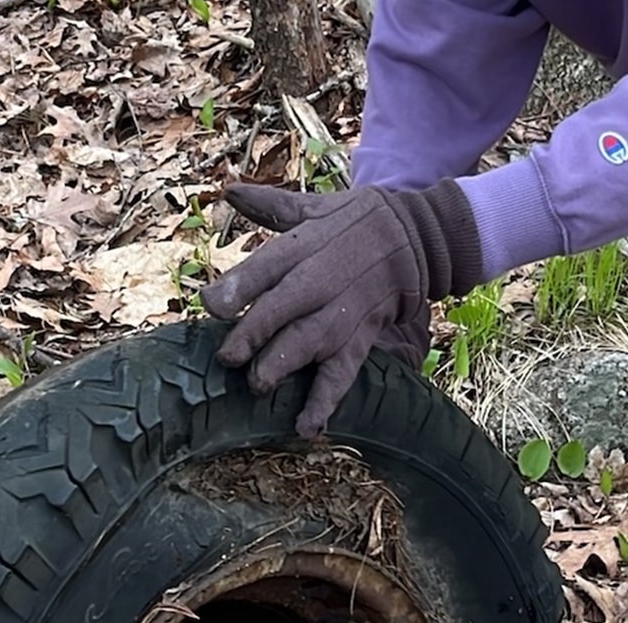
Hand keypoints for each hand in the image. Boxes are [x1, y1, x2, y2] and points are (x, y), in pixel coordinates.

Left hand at [200, 179, 481, 437]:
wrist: (417, 236)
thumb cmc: (354, 222)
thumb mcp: (314, 207)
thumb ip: (269, 206)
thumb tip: (228, 189)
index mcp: (302, 245)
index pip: (266, 266)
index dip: (239, 287)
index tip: (210, 305)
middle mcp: (319, 280)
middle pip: (283, 308)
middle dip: (255, 334)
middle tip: (228, 358)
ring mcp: (341, 311)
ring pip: (310, 341)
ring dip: (285, 364)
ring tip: (260, 385)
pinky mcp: (360, 337)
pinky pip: (342, 373)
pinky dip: (325, 401)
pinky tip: (306, 428)